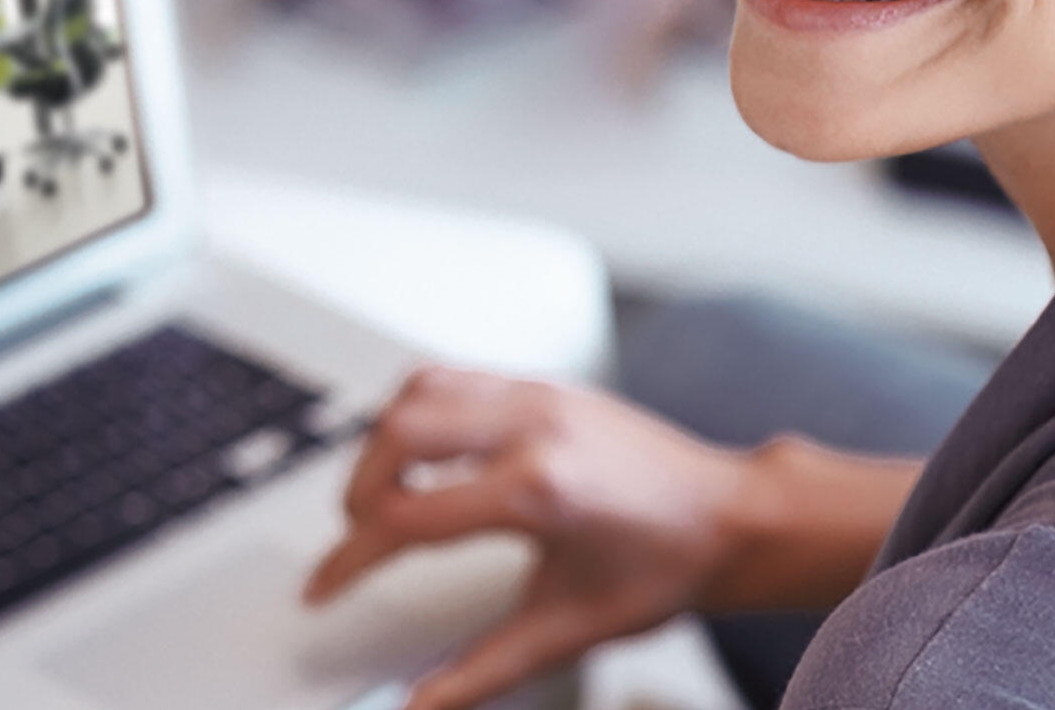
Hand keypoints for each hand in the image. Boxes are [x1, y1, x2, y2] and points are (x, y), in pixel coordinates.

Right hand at [302, 366, 758, 709]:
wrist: (731, 517)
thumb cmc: (666, 567)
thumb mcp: (568, 628)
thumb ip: (481, 670)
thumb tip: (418, 705)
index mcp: (537, 490)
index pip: (406, 519)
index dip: (348, 561)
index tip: (322, 587)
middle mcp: (532, 427)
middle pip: (395, 436)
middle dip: (356, 492)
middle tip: (355, 541)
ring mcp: (538, 395)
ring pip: (417, 392)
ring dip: (381, 444)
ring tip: (383, 497)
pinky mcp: (544, 385)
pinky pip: (454, 378)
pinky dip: (419, 414)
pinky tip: (424, 458)